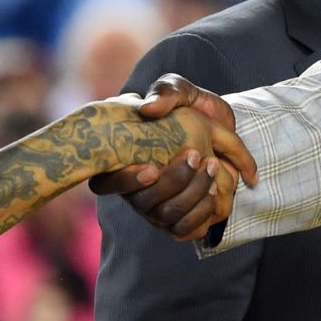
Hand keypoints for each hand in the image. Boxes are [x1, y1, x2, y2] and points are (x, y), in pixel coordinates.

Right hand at [89, 75, 256, 241]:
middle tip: (196, 155)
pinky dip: (202, 213)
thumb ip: (166, 93)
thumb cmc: (186, 108)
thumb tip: (150, 108)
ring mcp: (154, 209)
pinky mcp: (177, 221)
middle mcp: (134, 191)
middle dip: (174, 181)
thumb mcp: (178, 91)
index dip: (126, 182)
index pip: (104, 184)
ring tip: (212, 167)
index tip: (151, 170)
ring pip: (167, 216)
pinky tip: (215, 190)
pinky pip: (184, 230)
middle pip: (144, 203)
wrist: (214, 128)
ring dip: (193, 194)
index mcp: (122, 162)